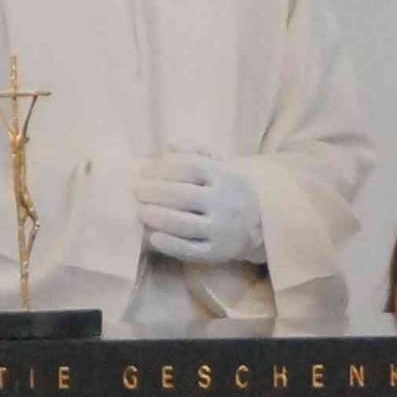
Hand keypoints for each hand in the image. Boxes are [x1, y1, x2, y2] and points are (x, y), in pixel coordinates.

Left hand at [132, 155, 266, 265]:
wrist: (260, 223)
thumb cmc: (228, 189)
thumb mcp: (219, 166)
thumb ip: (194, 151)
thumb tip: (169, 144)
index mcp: (227, 176)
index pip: (191, 167)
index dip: (164, 168)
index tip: (145, 171)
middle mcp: (226, 203)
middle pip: (183, 195)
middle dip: (154, 192)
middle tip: (136, 191)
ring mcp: (222, 229)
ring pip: (184, 223)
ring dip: (157, 216)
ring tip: (140, 211)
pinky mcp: (217, 252)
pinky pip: (190, 250)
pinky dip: (170, 244)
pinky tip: (153, 237)